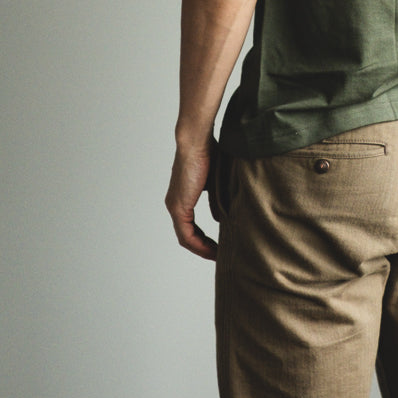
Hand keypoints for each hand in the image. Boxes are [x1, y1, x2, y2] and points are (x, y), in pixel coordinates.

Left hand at [165, 143, 217, 260]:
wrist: (196, 140)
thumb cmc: (208, 151)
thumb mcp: (216, 178)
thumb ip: (217, 197)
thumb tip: (222, 215)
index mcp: (183, 196)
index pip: (190, 225)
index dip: (204, 238)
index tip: (218, 244)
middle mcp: (175, 203)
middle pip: (187, 235)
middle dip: (203, 247)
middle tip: (219, 255)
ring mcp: (175, 205)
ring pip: (186, 238)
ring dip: (201, 249)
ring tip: (217, 256)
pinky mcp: (178, 206)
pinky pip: (186, 235)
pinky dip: (198, 245)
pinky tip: (211, 251)